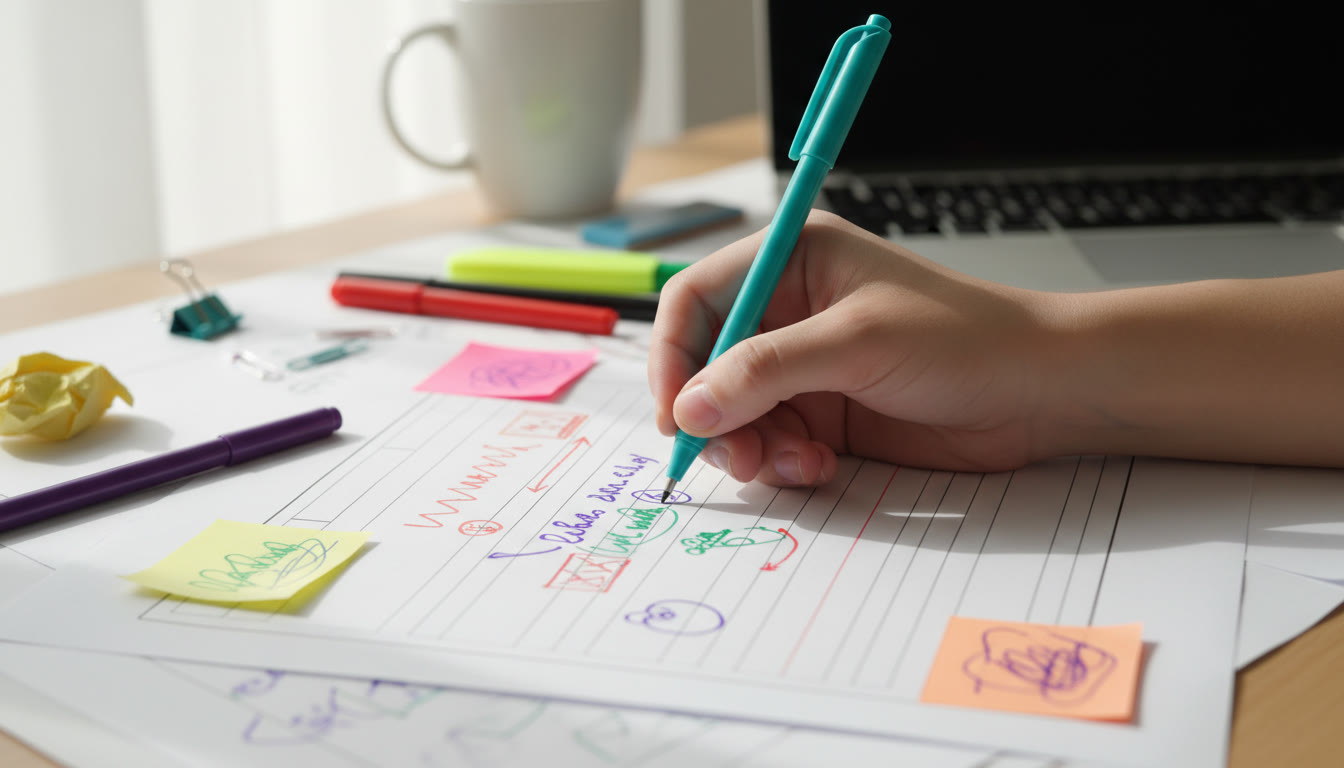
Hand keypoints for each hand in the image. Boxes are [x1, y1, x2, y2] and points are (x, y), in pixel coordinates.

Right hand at [648, 211, 1066, 486]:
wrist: (1040, 393)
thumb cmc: (964, 339)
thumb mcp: (855, 344)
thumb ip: (765, 373)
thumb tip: (688, 407)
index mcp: (792, 261)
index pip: (698, 299)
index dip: (674, 355)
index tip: (675, 412)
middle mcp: (790, 310)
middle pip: (707, 364)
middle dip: (714, 414)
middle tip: (736, 457)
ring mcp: (805, 366)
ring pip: (734, 413)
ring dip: (751, 446)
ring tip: (794, 464)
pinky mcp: (825, 413)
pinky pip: (772, 442)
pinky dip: (783, 462)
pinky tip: (820, 467)